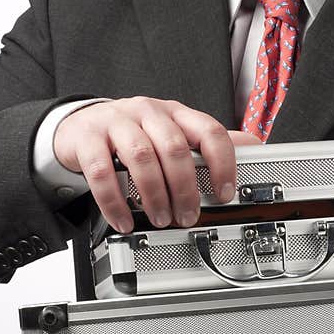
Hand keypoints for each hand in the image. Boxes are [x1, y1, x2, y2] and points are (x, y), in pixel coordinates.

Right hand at [54, 96, 261, 231]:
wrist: (81, 126)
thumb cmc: (134, 133)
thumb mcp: (173, 132)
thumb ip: (207, 142)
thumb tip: (252, 144)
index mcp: (176, 113)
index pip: (209, 131)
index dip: (222, 164)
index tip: (224, 194)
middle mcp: (149, 113)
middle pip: (175, 148)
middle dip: (185, 189)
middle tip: (188, 216)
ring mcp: (117, 123)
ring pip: (141, 158)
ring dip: (154, 195)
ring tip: (160, 219)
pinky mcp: (88, 139)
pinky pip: (102, 173)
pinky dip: (115, 202)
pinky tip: (123, 220)